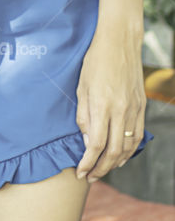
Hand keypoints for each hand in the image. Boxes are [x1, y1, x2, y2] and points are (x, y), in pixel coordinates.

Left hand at [75, 23, 146, 180]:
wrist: (120, 42)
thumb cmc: (95, 61)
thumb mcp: (81, 87)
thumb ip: (84, 116)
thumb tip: (88, 142)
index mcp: (102, 105)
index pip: (97, 144)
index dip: (88, 163)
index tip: (80, 172)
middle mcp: (121, 110)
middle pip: (114, 151)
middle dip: (101, 169)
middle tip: (89, 178)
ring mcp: (134, 109)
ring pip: (129, 146)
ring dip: (116, 163)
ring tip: (103, 170)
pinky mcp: (141, 106)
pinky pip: (138, 135)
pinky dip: (130, 150)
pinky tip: (121, 156)